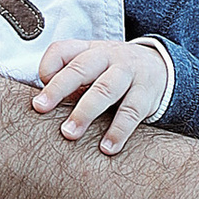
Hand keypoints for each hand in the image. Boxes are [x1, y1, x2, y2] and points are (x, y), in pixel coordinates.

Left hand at [30, 35, 171, 154]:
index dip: (47, 68)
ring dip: (85, 112)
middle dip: (59, 89)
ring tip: (70, 134)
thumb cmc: (113, 73)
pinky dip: (119, 131)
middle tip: (40, 110)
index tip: (38, 97)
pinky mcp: (146, 93)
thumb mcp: (92, 69)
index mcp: (89, 50)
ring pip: (105, 89)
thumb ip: (67, 83)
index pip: (62, 50)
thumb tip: (42, 108)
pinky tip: (107, 148)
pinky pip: (132, 111)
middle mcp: (108, 57)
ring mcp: (129, 73)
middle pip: (80, 68)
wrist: (160, 68)